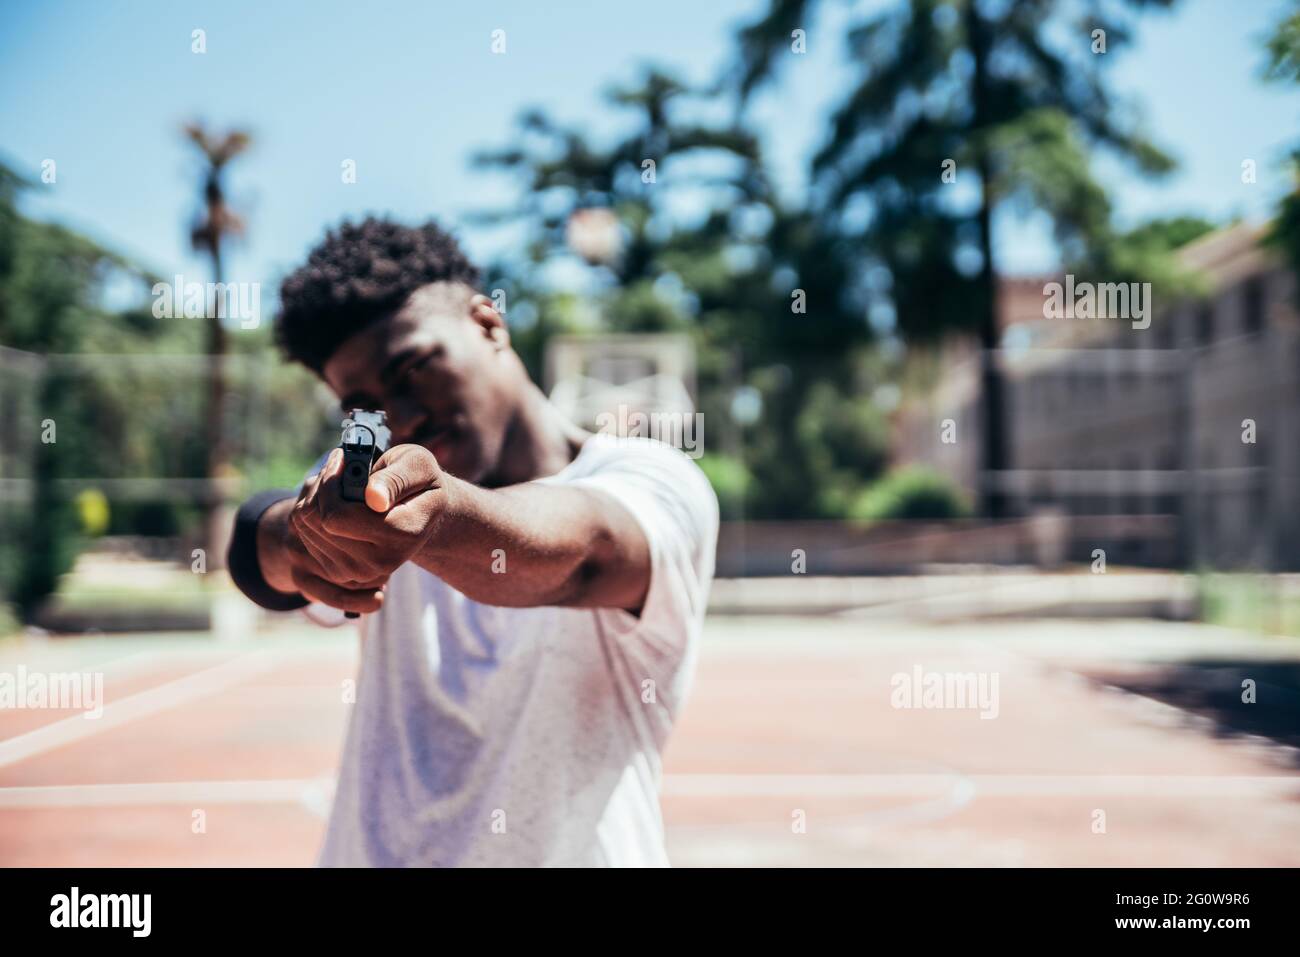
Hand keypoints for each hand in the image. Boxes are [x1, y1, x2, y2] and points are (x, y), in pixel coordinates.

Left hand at [289, 443, 449, 592]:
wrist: (421, 514)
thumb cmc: (419, 483)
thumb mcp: (417, 466)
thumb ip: (396, 479)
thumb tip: (374, 498)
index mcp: (402, 535)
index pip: (337, 516)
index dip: (332, 482)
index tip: (342, 458)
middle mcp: (380, 562)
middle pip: (318, 521)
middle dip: (322, 485)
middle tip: (338, 464)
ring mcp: (359, 573)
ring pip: (308, 526)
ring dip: (316, 496)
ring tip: (339, 481)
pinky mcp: (340, 573)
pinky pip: (305, 536)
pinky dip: (313, 511)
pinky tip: (334, 501)